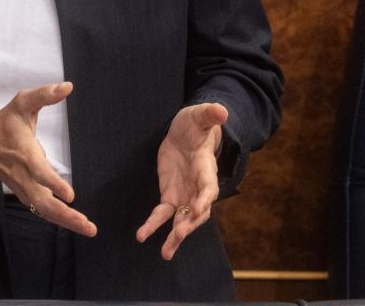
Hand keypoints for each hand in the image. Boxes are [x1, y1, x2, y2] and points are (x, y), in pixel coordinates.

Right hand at [0, 82, 95, 236]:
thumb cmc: (6, 123)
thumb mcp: (22, 103)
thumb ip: (44, 94)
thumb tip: (67, 86)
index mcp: (25, 155)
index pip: (39, 172)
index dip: (53, 184)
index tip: (71, 195)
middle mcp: (25, 176)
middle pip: (43, 203)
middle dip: (66, 215)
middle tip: (87, 225)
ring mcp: (25, 188)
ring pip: (44, 210)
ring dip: (66, 221)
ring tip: (89, 229)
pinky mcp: (27, 193)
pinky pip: (43, 210)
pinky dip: (59, 219)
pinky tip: (77, 224)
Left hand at [134, 101, 226, 259]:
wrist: (186, 133)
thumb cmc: (196, 124)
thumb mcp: (200, 115)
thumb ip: (210, 114)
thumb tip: (222, 111)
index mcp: (206, 169)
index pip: (209, 187)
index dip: (205, 198)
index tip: (199, 207)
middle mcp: (198, 187)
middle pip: (198, 211)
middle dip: (189, 223)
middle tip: (179, 235)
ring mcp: (185, 194)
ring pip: (181, 220)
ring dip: (175, 237)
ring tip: (166, 254)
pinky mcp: (170, 195)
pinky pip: (162, 214)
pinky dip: (153, 225)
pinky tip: (142, 237)